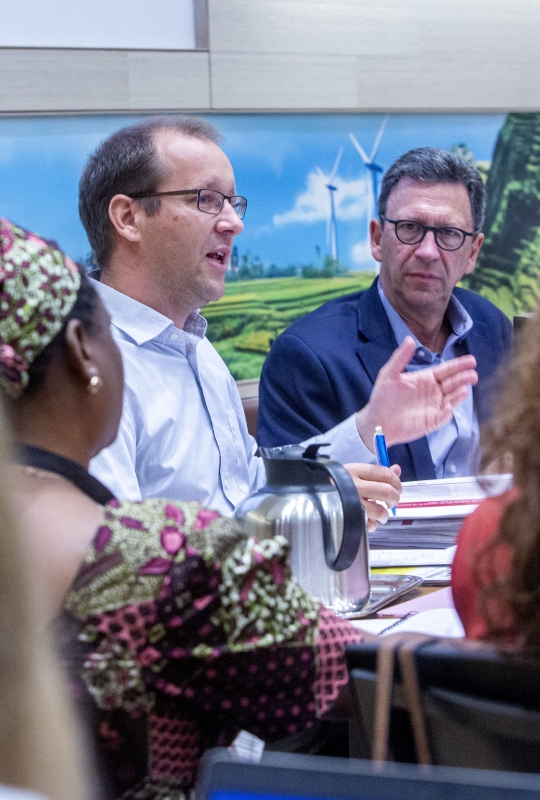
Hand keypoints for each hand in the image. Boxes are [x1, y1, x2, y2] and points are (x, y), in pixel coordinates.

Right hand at [344, 462, 400, 531]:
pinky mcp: (349, 517)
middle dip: (395, 499)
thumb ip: (377, 472)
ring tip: (381, 515)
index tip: (397, 488)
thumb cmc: (338, 485)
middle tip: (392, 502)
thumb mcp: (355, 473)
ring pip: (380, 510)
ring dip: (384, 515)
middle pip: (387, 491)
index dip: (397, 482)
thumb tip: (397, 468)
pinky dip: (372, 525)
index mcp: (355, 470)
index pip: (385, 473)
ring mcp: (351, 502)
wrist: (314, 497)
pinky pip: (368, 524)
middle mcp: (353, 485)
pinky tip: (367, 520)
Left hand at [355, 336, 477, 449]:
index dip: (458, 366)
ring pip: (452, 398)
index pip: (446, 370)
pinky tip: (448, 407)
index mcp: (426, 379)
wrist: (377, 421)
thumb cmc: (383, 397)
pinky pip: (443, 417)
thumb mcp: (389, 374)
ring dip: (459, 394)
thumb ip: (400, 357)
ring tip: (465, 388)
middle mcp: (433, 392)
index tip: (471, 360)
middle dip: (463, 378)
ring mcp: (434, 407)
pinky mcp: (432, 421)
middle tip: (473, 374)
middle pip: (452, 383)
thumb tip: (410, 339)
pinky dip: (447, 413)